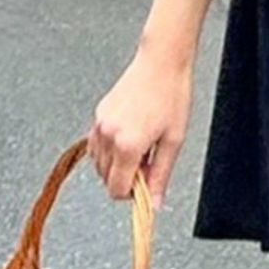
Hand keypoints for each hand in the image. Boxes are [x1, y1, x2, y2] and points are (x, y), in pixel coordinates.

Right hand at [87, 43, 192, 209]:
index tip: (147, 187)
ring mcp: (100, 124)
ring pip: (99, 165)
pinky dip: (109, 153)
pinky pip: (95, 147)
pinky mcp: (98, 115)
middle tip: (148, 164)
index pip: (117, 189)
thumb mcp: (173, 142)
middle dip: (127, 179)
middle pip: (106, 179)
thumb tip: (154, 203)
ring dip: (118, 166)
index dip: (133, 195)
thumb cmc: (171, 96)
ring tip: (141, 150)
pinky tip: (128, 142)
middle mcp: (108, 135)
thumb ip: (161, 176)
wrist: (160, 64)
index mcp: (128, 145)